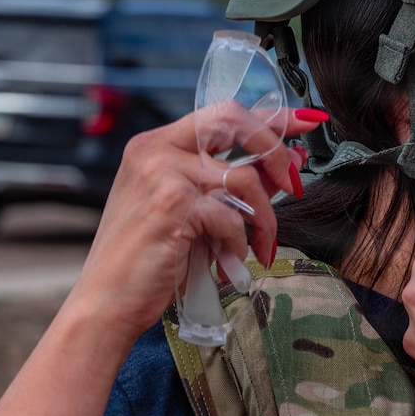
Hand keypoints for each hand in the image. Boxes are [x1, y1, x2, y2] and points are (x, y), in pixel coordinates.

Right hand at [65, 106, 321, 348]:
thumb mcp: (194, 213)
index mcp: (157, 145)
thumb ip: (234, 185)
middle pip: (235, 121)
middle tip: (294, 186)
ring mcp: (162, 173)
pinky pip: (231, 217)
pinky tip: (227, 263)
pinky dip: (238, 244)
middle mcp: (155, 149)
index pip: (223, 112)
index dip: (270, 116)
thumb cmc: (150, 261)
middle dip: (275, 152)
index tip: (307, 121)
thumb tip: (290, 165)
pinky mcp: (173, 204)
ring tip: (261, 247)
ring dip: (264, 219)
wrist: (107, 302)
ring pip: (244, 179)